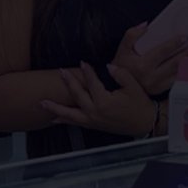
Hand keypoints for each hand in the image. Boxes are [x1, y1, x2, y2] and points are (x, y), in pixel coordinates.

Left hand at [41, 65, 157, 138]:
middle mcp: (95, 112)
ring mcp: (92, 120)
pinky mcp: (93, 125)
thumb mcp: (134, 88)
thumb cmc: (140, 106)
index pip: (92, 83)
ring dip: (55, 108)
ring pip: (69, 113)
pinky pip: (74, 122)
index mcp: (104, 101)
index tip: (83, 63)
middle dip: (69, 82)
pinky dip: (63, 120)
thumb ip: (121, 75)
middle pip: (77, 95)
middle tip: (61, 72)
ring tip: (43, 103)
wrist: (145, 123)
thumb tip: (109, 66)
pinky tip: (55, 118)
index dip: (87, 71)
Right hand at [110, 21, 187, 96]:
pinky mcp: (161, 89)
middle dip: (187, 52)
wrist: (117, 86)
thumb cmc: (122, 65)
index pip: (162, 52)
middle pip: (175, 63)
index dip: (174, 43)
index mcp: (142, 66)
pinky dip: (185, 71)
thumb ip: (131, 35)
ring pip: (178, 72)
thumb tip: (146, 25)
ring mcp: (157, 85)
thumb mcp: (122, 49)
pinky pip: (177, 80)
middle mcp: (151, 77)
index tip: (185, 36)